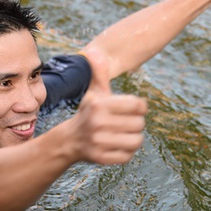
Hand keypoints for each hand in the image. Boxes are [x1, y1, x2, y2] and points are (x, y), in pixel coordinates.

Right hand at [68, 48, 146, 164]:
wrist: (70, 140)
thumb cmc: (89, 112)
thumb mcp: (95, 93)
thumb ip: (99, 73)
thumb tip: (94, 52)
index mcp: (99, 104)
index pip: (137, 105)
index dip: (140, 107)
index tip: (134, 108)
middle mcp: (98, 122)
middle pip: (139, 124)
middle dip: (136, 123)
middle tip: (127, 123)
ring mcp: (98, 142)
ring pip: (137, 141)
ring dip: (134, 137)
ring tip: (126, 134)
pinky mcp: (101, 158)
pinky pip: (128, 156)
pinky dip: (127, 151)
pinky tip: (119, 145)